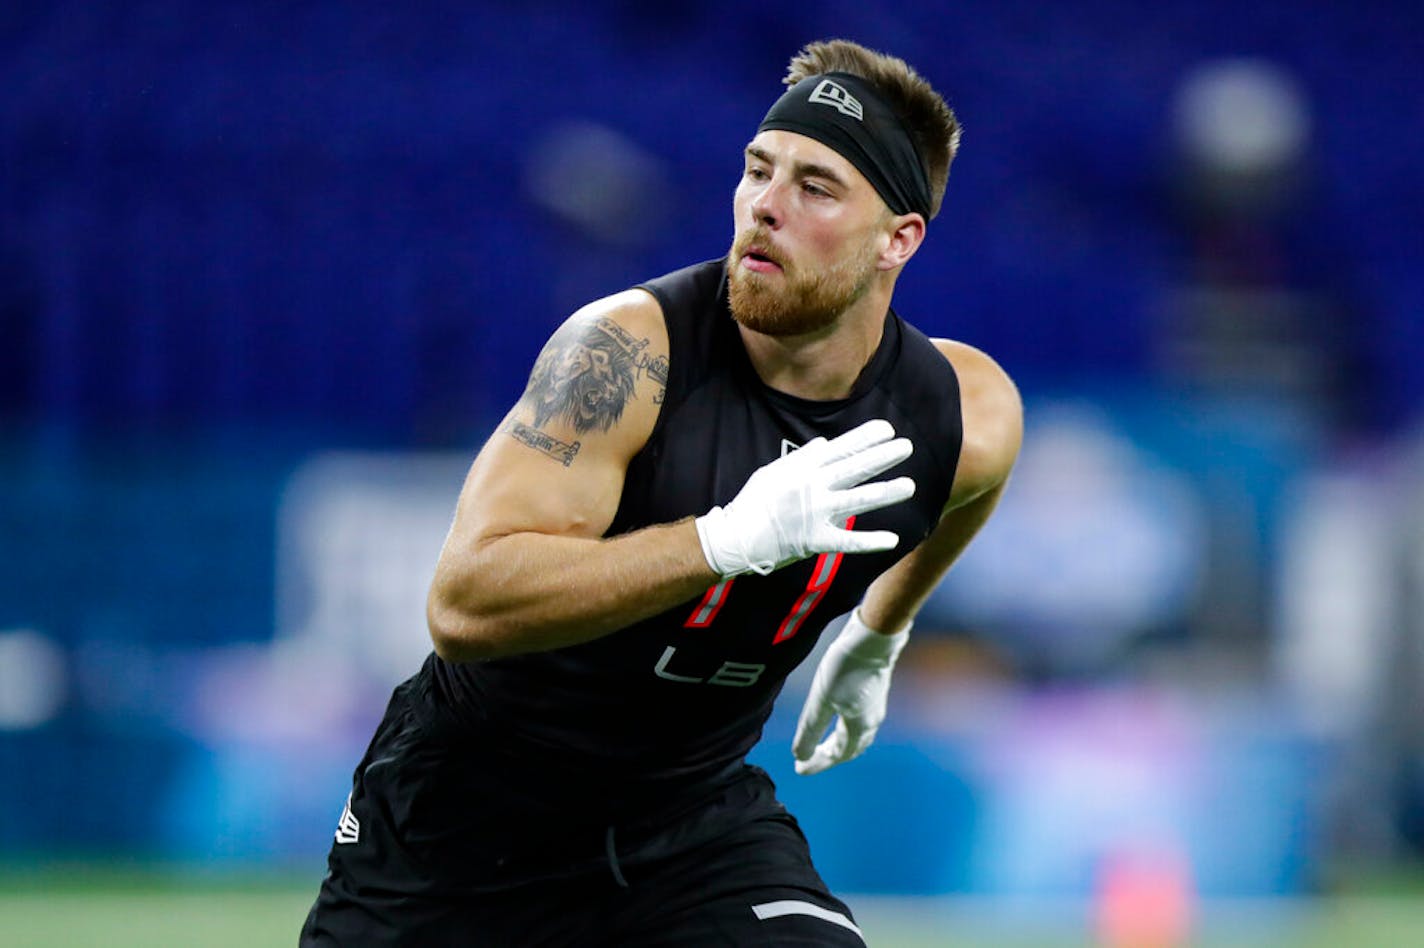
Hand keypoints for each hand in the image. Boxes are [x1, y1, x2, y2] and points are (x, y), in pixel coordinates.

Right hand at [694, 419, 913, 576]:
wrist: (736, 537)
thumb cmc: (753, 503)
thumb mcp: (773, 472)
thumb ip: (802, 459)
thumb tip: (823, 445)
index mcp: (803, 469)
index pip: (841, 449)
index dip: (865, 438)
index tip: (887, 429)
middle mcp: (813, 487)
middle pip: (854, 468)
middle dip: (882, 456)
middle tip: (906, 447)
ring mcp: (816, 513)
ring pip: (857, 500)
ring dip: (885, 493)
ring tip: (909, 486)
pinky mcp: (815, 540)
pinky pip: (847, 541)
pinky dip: (869, 541)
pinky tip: (892, 539)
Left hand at [793, 608, 909, 774]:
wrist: (872, 639)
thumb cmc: (846, 668)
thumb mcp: (821, 700)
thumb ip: (810, 730)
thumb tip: (800, 756)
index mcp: (858, 727)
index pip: (837, 755)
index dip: (818, 763)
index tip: (799, 769)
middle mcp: (871, 721)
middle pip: (850, 749)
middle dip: (830, 757)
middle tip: (809, 760)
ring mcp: (876, 707)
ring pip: (858, 736)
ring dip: (840, 745)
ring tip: (824, 745)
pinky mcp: (875, 694)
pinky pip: (862, 723)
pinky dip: (848, 731)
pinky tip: (840, 719)